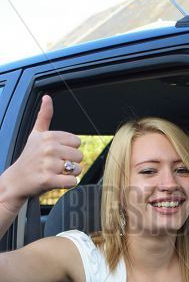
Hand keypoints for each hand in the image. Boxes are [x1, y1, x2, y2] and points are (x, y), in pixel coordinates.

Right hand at [2, 95, 82, 210]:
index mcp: (48, 136)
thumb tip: (47, 97)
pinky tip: (57, 181)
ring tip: (56, 173)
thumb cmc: (29, 158)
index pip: (76, 142)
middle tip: (56, 165)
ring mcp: (48, 164)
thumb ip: (44, 116)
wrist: (16, 180)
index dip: (69, 149)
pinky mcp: (48, 180)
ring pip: (77, 169)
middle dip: (71, 162)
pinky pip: (72, 181)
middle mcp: (48, 148)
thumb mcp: (35, 134)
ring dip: (69, 174)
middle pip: (79, 156)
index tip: (56, 153)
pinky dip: (68, 183)